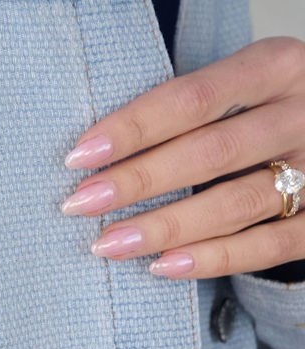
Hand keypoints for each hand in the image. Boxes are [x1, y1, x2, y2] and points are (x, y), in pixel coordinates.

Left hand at [60, 35, 304, 278]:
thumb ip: (193, 112)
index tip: (81, 155)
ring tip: (110, 243)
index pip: (196, 97)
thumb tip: (101, 154)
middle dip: (139, 180)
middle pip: (212, 152)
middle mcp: (303, 115)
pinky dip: (212, 258)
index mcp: (279, 67)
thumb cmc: (268, 115)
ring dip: (165, 227)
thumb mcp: (243, 91)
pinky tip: (163, 266)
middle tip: (82, 205)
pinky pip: (266, 247)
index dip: (135, 127)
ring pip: (236, 203)